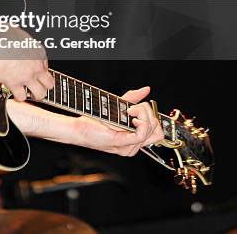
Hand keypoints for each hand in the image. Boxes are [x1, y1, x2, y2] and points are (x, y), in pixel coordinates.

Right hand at [0, 16, 53, 101]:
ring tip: (29, 95)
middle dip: (44, 86)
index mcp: (38, 52)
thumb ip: (21, 42)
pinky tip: (14, 94)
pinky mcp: (14, 83)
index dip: (39, 71)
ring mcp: (27, 75)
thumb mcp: (18, 33)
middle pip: (49, 83)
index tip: (34, 73)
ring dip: (34, 95)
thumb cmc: (0, 33)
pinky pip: (21, 97)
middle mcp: (35, 65)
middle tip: (37, 87)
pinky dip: (18, 97)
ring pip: (40, 94)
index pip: (46, 67)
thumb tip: (16, 41)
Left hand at [6, 86, 163, 156]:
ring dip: (142, 114)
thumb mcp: (118, 106)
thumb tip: (146, 89)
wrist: (79, 128)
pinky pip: (142, 133)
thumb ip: (133, 98)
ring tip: (128, 110)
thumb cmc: (95, 120)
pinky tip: (129, 114)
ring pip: (151, 129)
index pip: (158, 132)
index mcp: (134, 140)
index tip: (137, 107)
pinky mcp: (122, 143)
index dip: (151, 116)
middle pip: (158, 131)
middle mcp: (134, 146)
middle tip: (132, 109)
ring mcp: (129, 147)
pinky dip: (139, 119)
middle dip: (148, 114)